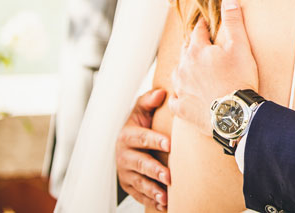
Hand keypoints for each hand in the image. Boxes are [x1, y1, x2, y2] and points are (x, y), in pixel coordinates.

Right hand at [116, 88, 170, 210]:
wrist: (125, 144)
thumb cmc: (138, 125)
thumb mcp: (140, 111)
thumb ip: (148, 101)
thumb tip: (162, 92)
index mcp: (127, 135)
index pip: (142, 138)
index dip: (155, 140)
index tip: (170, 144)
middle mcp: (124, 155)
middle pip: (140, 163)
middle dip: (155, 170)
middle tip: (169, 176)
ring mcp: (126, 172)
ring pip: (139, 182)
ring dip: (153, 190)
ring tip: (165, 196)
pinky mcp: (129, 186)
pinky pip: (140, 195)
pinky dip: (151, 200)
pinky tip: (163, 204)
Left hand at [169, 0, 258, 134]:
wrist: (235, 115)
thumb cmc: (239, 79)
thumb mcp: (240, 46)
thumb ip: (233, 21)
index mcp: (197, 50)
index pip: (198, 31)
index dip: (203, 26)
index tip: (206, 23)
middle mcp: (184, 68)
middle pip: (185, 51)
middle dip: (193, 46)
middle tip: (201, 45)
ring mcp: (181, 89)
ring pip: (177, 73)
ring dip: (184, 69)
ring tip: (192, 69)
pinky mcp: (181, 109)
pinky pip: (175, 99)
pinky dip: (179, 95)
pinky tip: (184, 96)